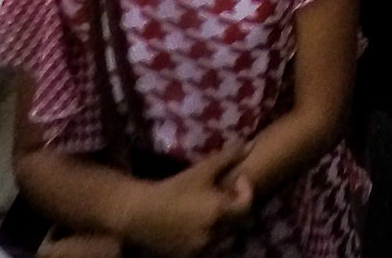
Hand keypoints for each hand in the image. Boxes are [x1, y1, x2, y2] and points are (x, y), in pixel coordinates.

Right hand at [120, 144, 252, 256]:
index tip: (236, 181)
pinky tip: (200, 226)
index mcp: (219, 211)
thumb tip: (250, 145)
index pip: (247, 205)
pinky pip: (210, 250)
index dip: (245, 191)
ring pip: (225, 239)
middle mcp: (214, 233)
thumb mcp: (201, 170)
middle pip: (238, 223)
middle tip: (224, 196)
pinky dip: (210, 239)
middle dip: (235, 209)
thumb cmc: (173, 189)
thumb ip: (228, 157)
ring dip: (225, 227)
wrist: (141, 213)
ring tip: (213, 213)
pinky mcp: (191, 257)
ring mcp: (202, 248)